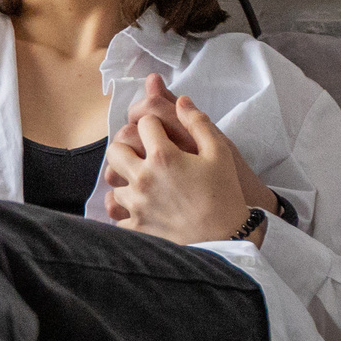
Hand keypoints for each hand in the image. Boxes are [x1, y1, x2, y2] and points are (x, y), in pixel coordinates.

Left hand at [104, 98, 256, 245]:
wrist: (226, 239)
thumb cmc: (225, 194)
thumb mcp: (220, 152)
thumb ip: (199, 122)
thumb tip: (182, 100)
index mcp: (164, 156)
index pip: (144, 122)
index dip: (153, 124)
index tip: (161, 133)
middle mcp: (144, 177)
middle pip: (115, 149)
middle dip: (126, 146)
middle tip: (141, 153)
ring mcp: (136, 203)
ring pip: (113, 180)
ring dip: (126, 177)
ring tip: (144, 182)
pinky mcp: (135, 227)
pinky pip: (115, 211)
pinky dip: (123, 208)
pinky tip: (139, 205)